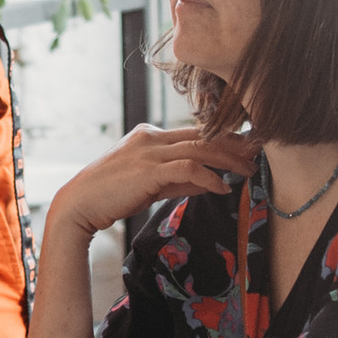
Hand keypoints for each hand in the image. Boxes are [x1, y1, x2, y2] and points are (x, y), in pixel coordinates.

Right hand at [52, 119, 256, 241]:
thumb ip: (179, 181)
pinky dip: (209, 177)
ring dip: (228, 159)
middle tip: (258, 154)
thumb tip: (211, 182)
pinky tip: (222, 187)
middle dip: (233, 144)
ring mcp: (149, 151)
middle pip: (202, 135)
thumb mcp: (150, 185)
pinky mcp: (148, 170)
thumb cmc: (111, 196)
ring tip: (248, 171)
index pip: (194, 132)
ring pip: (199, 148)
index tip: (246, 148)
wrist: (79, 204)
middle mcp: (151, 137)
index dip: (223, 139)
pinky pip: (187, 168)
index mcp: (150, 135)